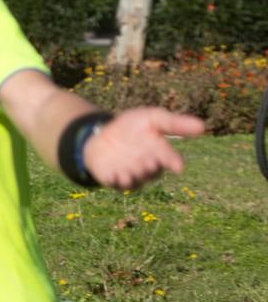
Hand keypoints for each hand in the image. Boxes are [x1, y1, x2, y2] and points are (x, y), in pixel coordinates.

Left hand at [83, 108, 204, 189]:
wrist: (99, 133)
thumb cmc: (130, 127)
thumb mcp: (151, 118)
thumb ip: (174, 123)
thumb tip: (203, 126)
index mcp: (159, 154)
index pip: (169, 159)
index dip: (173, 162)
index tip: (178, 166)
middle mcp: (147, 167)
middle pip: (152, 171)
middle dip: (151, 167)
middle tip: (149, 161)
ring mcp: (130, 174)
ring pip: (137, 179)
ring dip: (136, 174)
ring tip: (134, 165)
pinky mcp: (112, 178)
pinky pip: (116, 183)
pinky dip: (117, 180)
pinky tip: (117, 175)